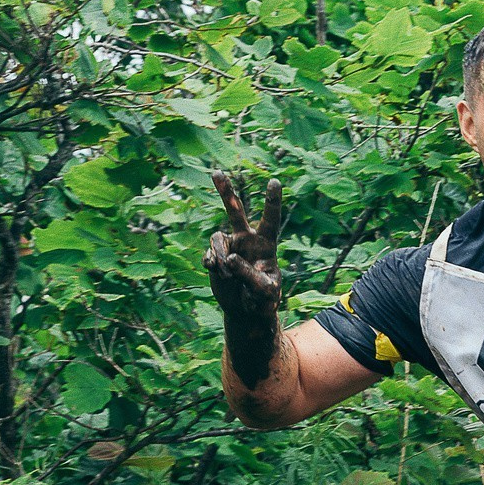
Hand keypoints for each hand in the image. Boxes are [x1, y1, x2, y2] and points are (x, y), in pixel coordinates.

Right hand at [205, 172, 285, 319]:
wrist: (247, 312)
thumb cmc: (263, 300)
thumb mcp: (263, 291)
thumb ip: (249, 274)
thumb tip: (231, 258)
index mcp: (266, 245)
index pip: (270, 220)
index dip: (272, 202)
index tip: (274, 182)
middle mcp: (247, 240)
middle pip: (236, 212)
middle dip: (226, 193)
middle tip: (215, 172)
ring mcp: (230, 247)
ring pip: (217, 239)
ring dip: (220, 257)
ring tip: (227, 275)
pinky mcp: (216, 257)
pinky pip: (209, 253)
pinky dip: (212, 263)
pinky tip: (217, 272)